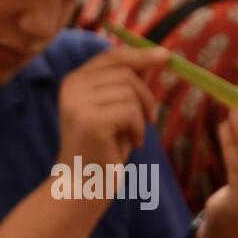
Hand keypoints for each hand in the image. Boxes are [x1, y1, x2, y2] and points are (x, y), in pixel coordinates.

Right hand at [56, 45, 168, 169]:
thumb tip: (152, 58)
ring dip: (142, 114)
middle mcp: (71, 86)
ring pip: (129, 91)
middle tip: (150, 118)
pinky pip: (129, 110)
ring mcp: (77, 102)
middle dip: (146, 94)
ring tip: (137, 133)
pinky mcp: (89, 120)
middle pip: (124, 72)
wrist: (84, 183)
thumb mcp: (116, 109)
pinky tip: (133, 142)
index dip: (139, 54)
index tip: (165, 56)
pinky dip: (138, 127)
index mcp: (74, 80)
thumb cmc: (102, 147)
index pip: (111, 56)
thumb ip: (127, 84)